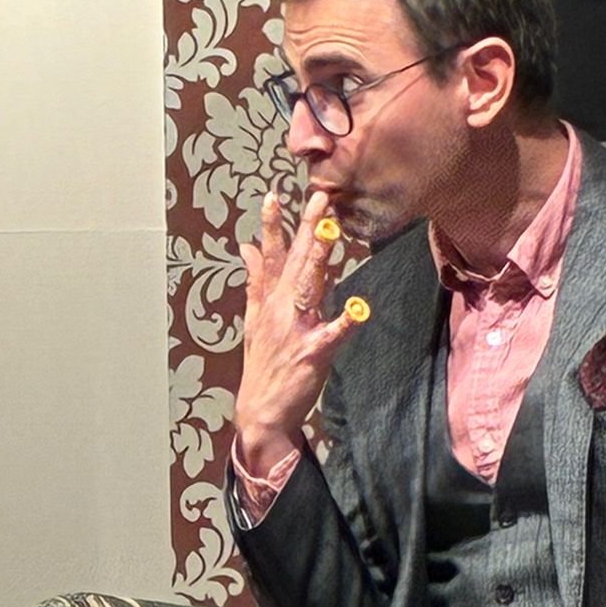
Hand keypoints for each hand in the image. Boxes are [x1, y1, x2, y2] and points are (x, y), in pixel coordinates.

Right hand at [233, 188, 365, 477]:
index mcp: (270, 300)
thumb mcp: (252, 320)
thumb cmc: (262, 363)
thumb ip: (255, 281)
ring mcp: (296, 329)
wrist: (261, 411)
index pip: (271, 255)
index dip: (272, 225)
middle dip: (306, 229)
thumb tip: (246, 246)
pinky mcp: (313, 352)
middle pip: (294, 262)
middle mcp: (280, 309)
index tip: (274, 195)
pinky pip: (333, 333)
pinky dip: (345, 322)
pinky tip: (359, 308)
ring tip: (330, 233)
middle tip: (320, 199)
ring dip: (318, 259)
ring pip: (309, 287)